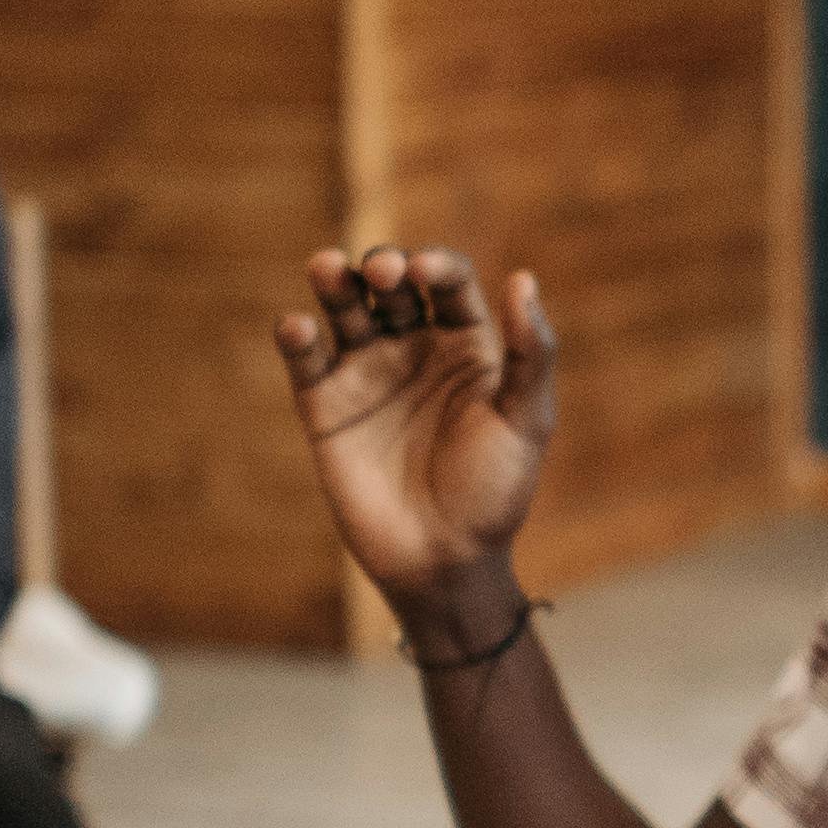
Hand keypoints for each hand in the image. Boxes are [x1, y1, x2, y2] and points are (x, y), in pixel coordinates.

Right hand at [278, 249, 554, 615]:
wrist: (444, 561)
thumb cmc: (495, 494)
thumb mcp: (526, 422)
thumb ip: (531, 354)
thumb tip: (523, 279)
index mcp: (465, 345)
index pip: (447, 283)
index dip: (436, 266)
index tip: (426, 271)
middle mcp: (413, 349)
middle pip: (390, 285)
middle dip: (383, 266)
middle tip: (382, 272)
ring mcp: (366, 374)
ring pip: (344, 309)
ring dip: (333, 282)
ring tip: (327, 267)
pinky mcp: (325, 406)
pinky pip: (306, 359)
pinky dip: (297, 336)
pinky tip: (299, 328)